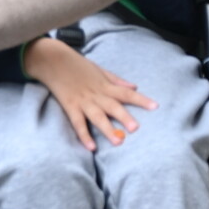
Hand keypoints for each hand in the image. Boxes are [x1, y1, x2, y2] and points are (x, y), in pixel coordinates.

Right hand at [24, 37, 156, 150]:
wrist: (53, 60)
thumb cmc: (77, 65)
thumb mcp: (99, 69)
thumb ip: (117, 80)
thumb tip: (134, 87)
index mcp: (105, 85)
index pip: (127, 93)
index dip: (142, 100)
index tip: (155, 106)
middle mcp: (96, 94)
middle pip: (113, 107)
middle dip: (125, 117)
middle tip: (136, 129)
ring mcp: (83, 101)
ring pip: (97, 117)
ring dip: (108, 129)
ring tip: (118, 142)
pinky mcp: (70, 106)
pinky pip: (78, 123)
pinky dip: (84, 135)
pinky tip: (91, 147)